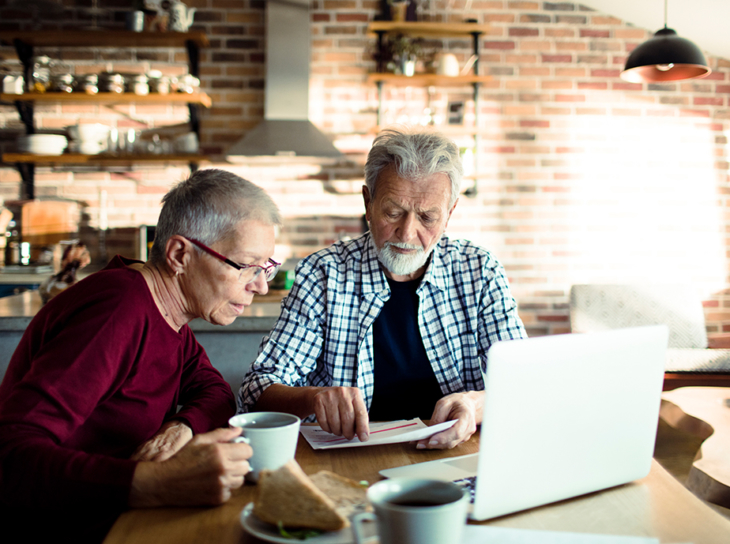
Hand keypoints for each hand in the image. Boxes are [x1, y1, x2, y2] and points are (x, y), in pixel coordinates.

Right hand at [130, 426, 252, 507]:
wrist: (164, 482)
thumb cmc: (181, 459)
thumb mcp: (199, 440)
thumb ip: (221, 434)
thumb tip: (239, 430)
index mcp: (220, 452)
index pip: (248, 450)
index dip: (241, 449)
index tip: (234, 451)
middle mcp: (223, 469)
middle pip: (246, 466)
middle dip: (238, 462)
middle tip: (225, 461)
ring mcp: (221, 486)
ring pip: (240, 480)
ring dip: (233, 476)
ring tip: (217, 472)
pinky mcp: (218, 498)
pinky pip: (231, 492)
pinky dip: (224, 488)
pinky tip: (211, 483)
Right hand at [312, 386, 369, 441]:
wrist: (324, 393)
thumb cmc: (342, 402)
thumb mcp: (354, 406)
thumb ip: (360, 419)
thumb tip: (363, 436)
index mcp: (355, 393)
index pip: (361, 413)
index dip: (362, 428)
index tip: (363, 438)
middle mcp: (343, 392)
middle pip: (347, 420)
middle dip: (348, 432)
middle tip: (348, 436)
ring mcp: (329, 395)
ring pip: (334, 422)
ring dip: (337, 431)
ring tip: (339, 430)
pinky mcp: (318, 400)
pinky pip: (323, 422)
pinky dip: (327, 428)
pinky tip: (330, 426)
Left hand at [416, 391, 482, 449]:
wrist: (468, 404)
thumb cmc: (457, 402)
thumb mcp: (444, 403)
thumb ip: (438, 416)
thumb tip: (430, 430)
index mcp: (466, 417)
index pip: (456, 432)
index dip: (443, 438)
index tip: (431, 440)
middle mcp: (468, 429)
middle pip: (451, 441)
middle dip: (435, 443)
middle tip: (420, 443)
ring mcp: (465, 436)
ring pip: (449, 444)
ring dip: (435, 445)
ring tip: (421, 443)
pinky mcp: (460, 439)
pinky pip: (448, 443)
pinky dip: (438, 443)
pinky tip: (428, 441)